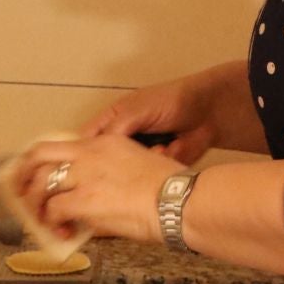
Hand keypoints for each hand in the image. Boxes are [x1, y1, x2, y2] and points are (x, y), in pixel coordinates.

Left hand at [14, 133, 186, 243]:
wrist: (178, 201)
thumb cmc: (170, 190)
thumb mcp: (137, 167)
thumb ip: (108, 177)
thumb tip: (90, 204)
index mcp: (104, 142)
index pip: (62, 144)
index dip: (43, 160)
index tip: (36, 173)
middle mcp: (89, 152)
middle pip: (39, 154)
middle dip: (23, 175)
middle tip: (21, 192)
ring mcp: (84, 174)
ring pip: (40, 183)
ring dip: (35, 203)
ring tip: (41, 218)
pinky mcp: (84, 199)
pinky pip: (54, 210)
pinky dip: (52, 223)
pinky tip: (61, 231)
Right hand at [80, 67, 232, 164]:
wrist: (207, 113)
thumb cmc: (169, 102)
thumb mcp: (137, 110)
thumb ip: (115, 128)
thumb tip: (93, 151)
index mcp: (111, 122)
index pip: (85, 140)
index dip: (77, 154)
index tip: (77, 167)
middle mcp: (121, 142)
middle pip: (100, 163)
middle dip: (104, 169)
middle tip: (114, 168)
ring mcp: (137, 158)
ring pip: (122, 175)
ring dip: (131, 171)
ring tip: (150, 154)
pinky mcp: (154, 170)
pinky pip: (144, 180)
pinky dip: (151, 172)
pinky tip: (165, 153)